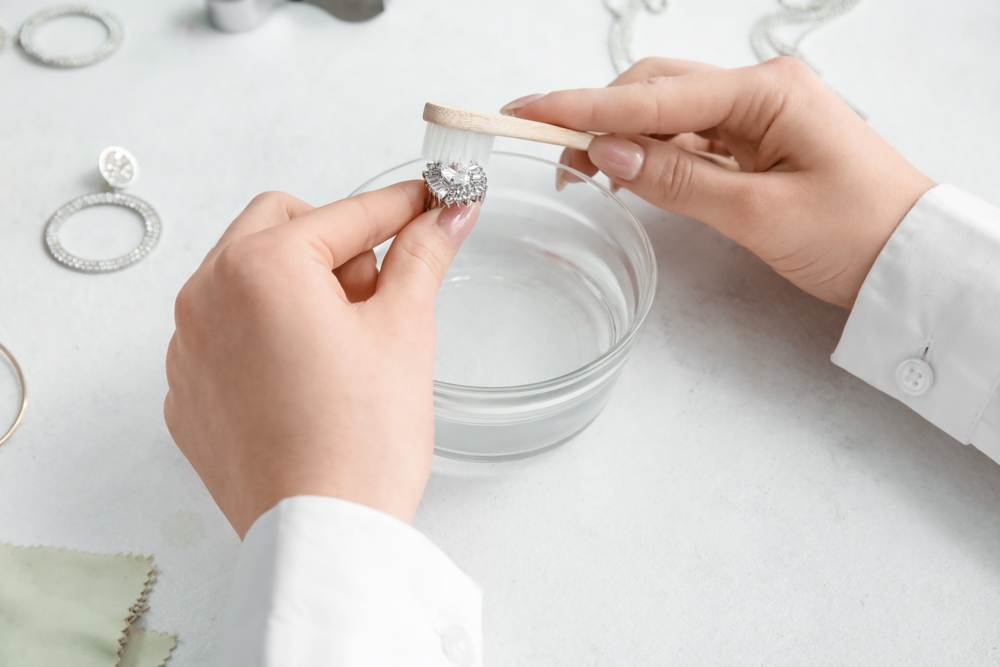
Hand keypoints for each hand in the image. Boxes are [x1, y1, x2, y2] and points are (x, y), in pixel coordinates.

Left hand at [164, 182, 478, 536]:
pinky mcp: (188, 393)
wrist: (323, 534)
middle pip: (279, 227)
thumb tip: (449, 215)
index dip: (400, 206)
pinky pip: (226, 332)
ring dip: (298, 286)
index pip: (346, 214)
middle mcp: (207, 296)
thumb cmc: (362, 438)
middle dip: (336, 243)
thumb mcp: (404, 330)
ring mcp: (189, 348)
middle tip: (381, 289)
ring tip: (346, 343)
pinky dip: (266, 333)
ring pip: (247, 277)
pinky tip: (308, 378)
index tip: (431, 203)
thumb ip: (422, 257)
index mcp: (261, 267)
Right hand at [501, 57, 934, 307]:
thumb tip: (606, 153)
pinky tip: (627, 173)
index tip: (526, 110)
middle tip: (548, 155)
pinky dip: (653, 154)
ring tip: (579, 171)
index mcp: (765, 92)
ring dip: (622, 138)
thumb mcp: (759, 213)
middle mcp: (759, 90)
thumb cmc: (854, 234)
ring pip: (668, 113)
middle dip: (597, 119)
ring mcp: (758, 114)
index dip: (583, 107)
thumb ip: (678, 179)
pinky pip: (690, 138)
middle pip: (655, 91)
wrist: (910, 262)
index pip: (653, 97)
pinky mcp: (756, 141)